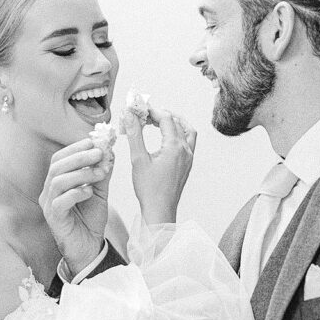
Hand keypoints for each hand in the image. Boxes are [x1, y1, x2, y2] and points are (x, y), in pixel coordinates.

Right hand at [40, 139, 112, 275]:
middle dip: (79, 157)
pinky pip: (60, 201)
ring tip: (100, 173)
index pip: (60, 158)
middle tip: (99, 153)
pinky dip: (76, 193)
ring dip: (81, 173)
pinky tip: (89, 192)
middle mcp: (48, 191)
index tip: (94, 141)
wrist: (89, 247)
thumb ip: (102, 173)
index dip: (75, 148)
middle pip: (57, 166)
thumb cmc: (90, 219)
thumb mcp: (100, 192)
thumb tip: (109, 152)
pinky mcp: (54, 218)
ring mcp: (48, 205)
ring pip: (57, 181)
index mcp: (57, 182)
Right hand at [123, 105, 196, 224]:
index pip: (166, 118)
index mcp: (175, 146)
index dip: (152, 110)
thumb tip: (130, 115)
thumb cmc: (150, 189)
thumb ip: (135, 134)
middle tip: (145, 114)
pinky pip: (188, 142)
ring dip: (174, 122)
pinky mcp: (187, 165)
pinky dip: (179, 134)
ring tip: (159, 121)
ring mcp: (189, 158)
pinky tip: (166, 138)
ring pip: (187, 131)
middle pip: (177, 122)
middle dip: (161, 115)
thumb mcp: (138, 159)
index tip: (139, 108)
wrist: (160, 210)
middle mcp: (186, 150)